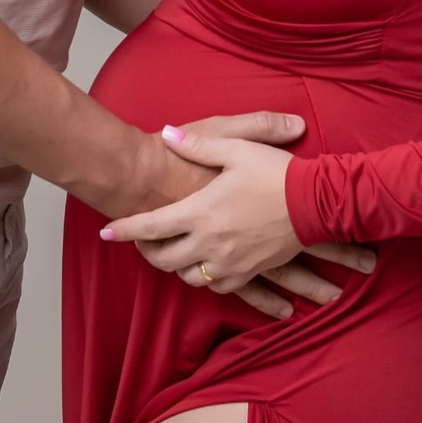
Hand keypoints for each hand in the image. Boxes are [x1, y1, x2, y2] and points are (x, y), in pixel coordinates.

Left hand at [102, 127, 376, 319]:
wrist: (316, 203)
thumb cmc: (275, 173)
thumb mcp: (236, 148)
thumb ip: (198, 144)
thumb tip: (167, 135)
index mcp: (201, 211)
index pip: (149, 226)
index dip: (123, 230)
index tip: (105, 233)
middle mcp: (209, 242)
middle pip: (163, 259)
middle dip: (146, 252)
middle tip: (143, 242)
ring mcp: (228, 262)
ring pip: (188, 277)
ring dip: (176, 266)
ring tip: (174, 252)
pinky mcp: (248, 272)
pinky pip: (217, 287)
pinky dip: (206, 279)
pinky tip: (206, 267)